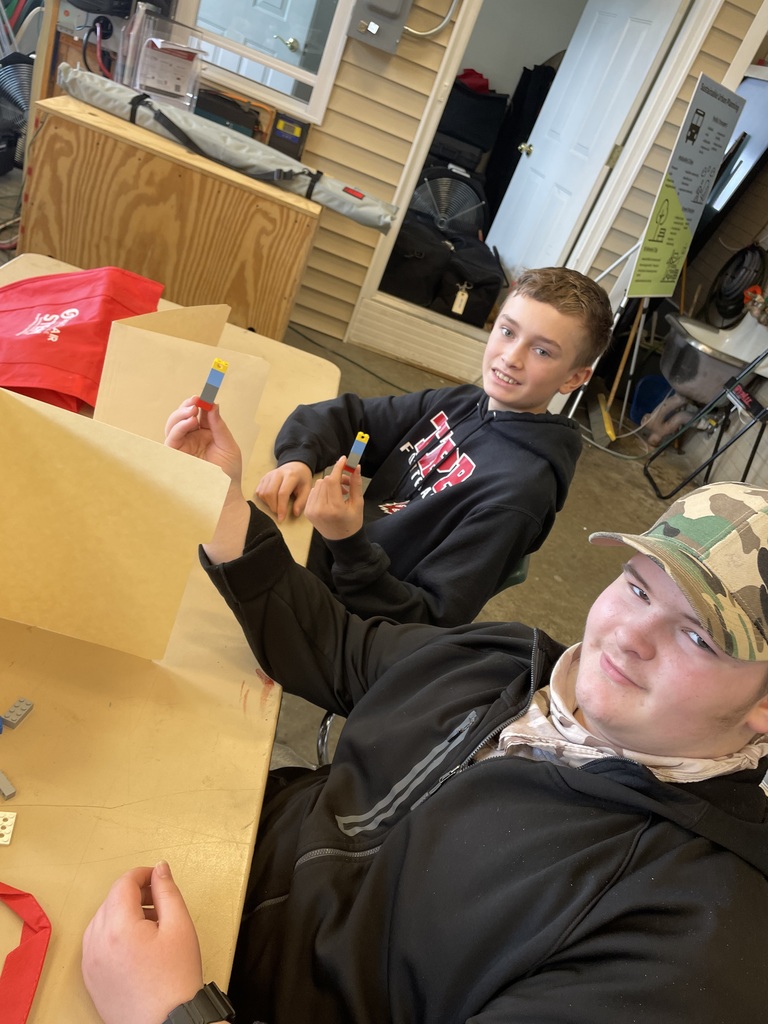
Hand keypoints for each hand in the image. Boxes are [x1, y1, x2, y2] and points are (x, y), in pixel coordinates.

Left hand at [82, 862, 205, 1023]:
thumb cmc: (176, 981)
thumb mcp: (180, 926)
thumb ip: (167, 891)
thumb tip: (159, 869)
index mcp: (117, 927)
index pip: (123, 884)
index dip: (143, 875)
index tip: (158, 878)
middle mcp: (96, 943)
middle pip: (111, 901)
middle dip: (135, 895)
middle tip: (160, 905)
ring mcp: (90, 963)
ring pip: (101, 921)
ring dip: (123, 914)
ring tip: (151, 927)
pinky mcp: (91, 979)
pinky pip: (96, 944)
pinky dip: (112, 935)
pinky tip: (136, 946)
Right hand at [165, 397, 242, 483]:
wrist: (225, 492)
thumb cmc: (229, 471)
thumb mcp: (228, 445)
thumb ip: (219, 425)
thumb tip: (213, 404)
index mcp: (205, 433)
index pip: (198, 413)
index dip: (199, 403)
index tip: (204, 394)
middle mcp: (191, 438)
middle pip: (182, 416)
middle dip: (186, 406)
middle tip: (195, 400)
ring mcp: (182, 446)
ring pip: (173, 425)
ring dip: (180, 415)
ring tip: (192, 412)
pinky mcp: (175, 456)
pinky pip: (171, 439)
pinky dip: (178, 428)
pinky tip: (190, 423)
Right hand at [255, 461, 312, 520]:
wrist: (295, 465)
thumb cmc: (302, 479)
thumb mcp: (307, 489)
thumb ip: (302, 501)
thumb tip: (295, 513)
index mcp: (291, 475)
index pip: (282, 493)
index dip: (281, 507)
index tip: (281, 518)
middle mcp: (278, 473)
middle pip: (270, 493)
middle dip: (273, 507)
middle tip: (279, 513)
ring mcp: (269, 475)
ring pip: (263, 493)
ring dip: (268, 504)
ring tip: (277, 506)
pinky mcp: (263, 478)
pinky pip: (259, 491)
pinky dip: (264, 499)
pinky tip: (272, 500)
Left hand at [305, 457, 363, 540]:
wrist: (341, 541)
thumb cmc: (352, 522)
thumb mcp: (358, 504)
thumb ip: (356, 484)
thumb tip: (356, 467)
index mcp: (335, 508)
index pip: (333, 481)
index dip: (338, 468)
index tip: (344, 459)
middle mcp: (321, 509)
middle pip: (326, 481)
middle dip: (337, 477)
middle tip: (347, 482)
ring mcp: (312, 511)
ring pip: (319, 484)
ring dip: (330, 483)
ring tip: (340, 492)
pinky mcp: (307, 511)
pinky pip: (313, 492)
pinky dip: (322, 491)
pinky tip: (331, 498)